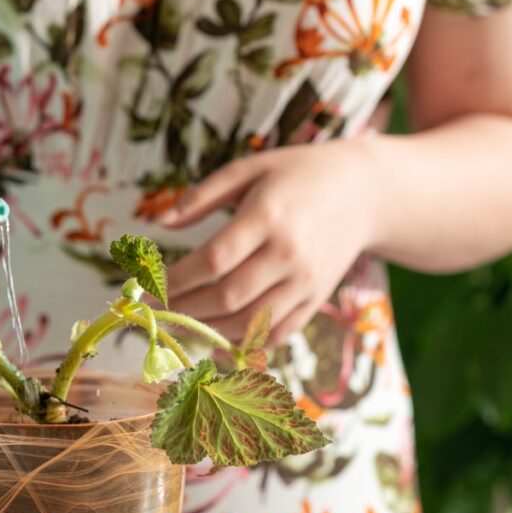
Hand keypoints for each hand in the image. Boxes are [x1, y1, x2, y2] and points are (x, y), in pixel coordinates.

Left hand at [161, 141, 377, 345]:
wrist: (365, 192)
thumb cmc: (297, 174)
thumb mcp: (249, 169)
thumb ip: (203, 195)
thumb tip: (161, 222)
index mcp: (267, 216)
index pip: (213, 260)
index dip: (175, 281)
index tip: (146, 289)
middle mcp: (289, 254)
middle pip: (227, 297)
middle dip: (184, 309)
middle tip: (155, 311)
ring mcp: (306, 281)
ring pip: (249, 322)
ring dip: (207, 330)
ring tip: (178, 324)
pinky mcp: (316, 299)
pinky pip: (277, 333)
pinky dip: (244, 343)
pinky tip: (215, 341)